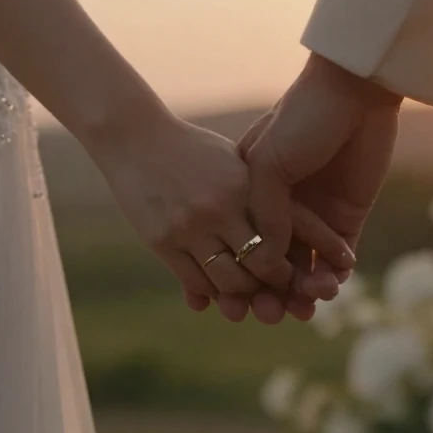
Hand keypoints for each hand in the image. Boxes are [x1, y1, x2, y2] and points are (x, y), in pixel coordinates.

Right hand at [85, 110, 338, 322]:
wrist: (135, 137)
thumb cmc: (192, 148)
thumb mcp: (232, 161)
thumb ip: (259, 192)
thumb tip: (294, 228)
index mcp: (244, 186)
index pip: (283, 235)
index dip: (296, 260)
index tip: (297, 272)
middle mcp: (220, 209)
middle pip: (259, 266)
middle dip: (271, 285)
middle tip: (274, 291)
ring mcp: (189, 228)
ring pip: (227, 282)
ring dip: (240, 294)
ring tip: (244, 292)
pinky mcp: (162, 241)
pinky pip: (194, 282)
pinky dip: (209, 292)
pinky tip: (214, 289)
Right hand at [239, 54, 400, 299]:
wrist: (353, 91)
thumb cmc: (301, 119)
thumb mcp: (269, 163)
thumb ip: (265, 213)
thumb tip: (262, 265)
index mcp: (253, 192)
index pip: (245, 243)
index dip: (241, 274)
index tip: (237, 302)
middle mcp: (282, 207)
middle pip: (274, 263)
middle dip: (272, 291)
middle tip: (271, 314)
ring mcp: (316, 214)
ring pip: (306, 266)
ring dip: (304, 288)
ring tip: (308, 302)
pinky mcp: (348, 217)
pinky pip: (338, 258)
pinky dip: (333, 276)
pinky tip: (329, 286)